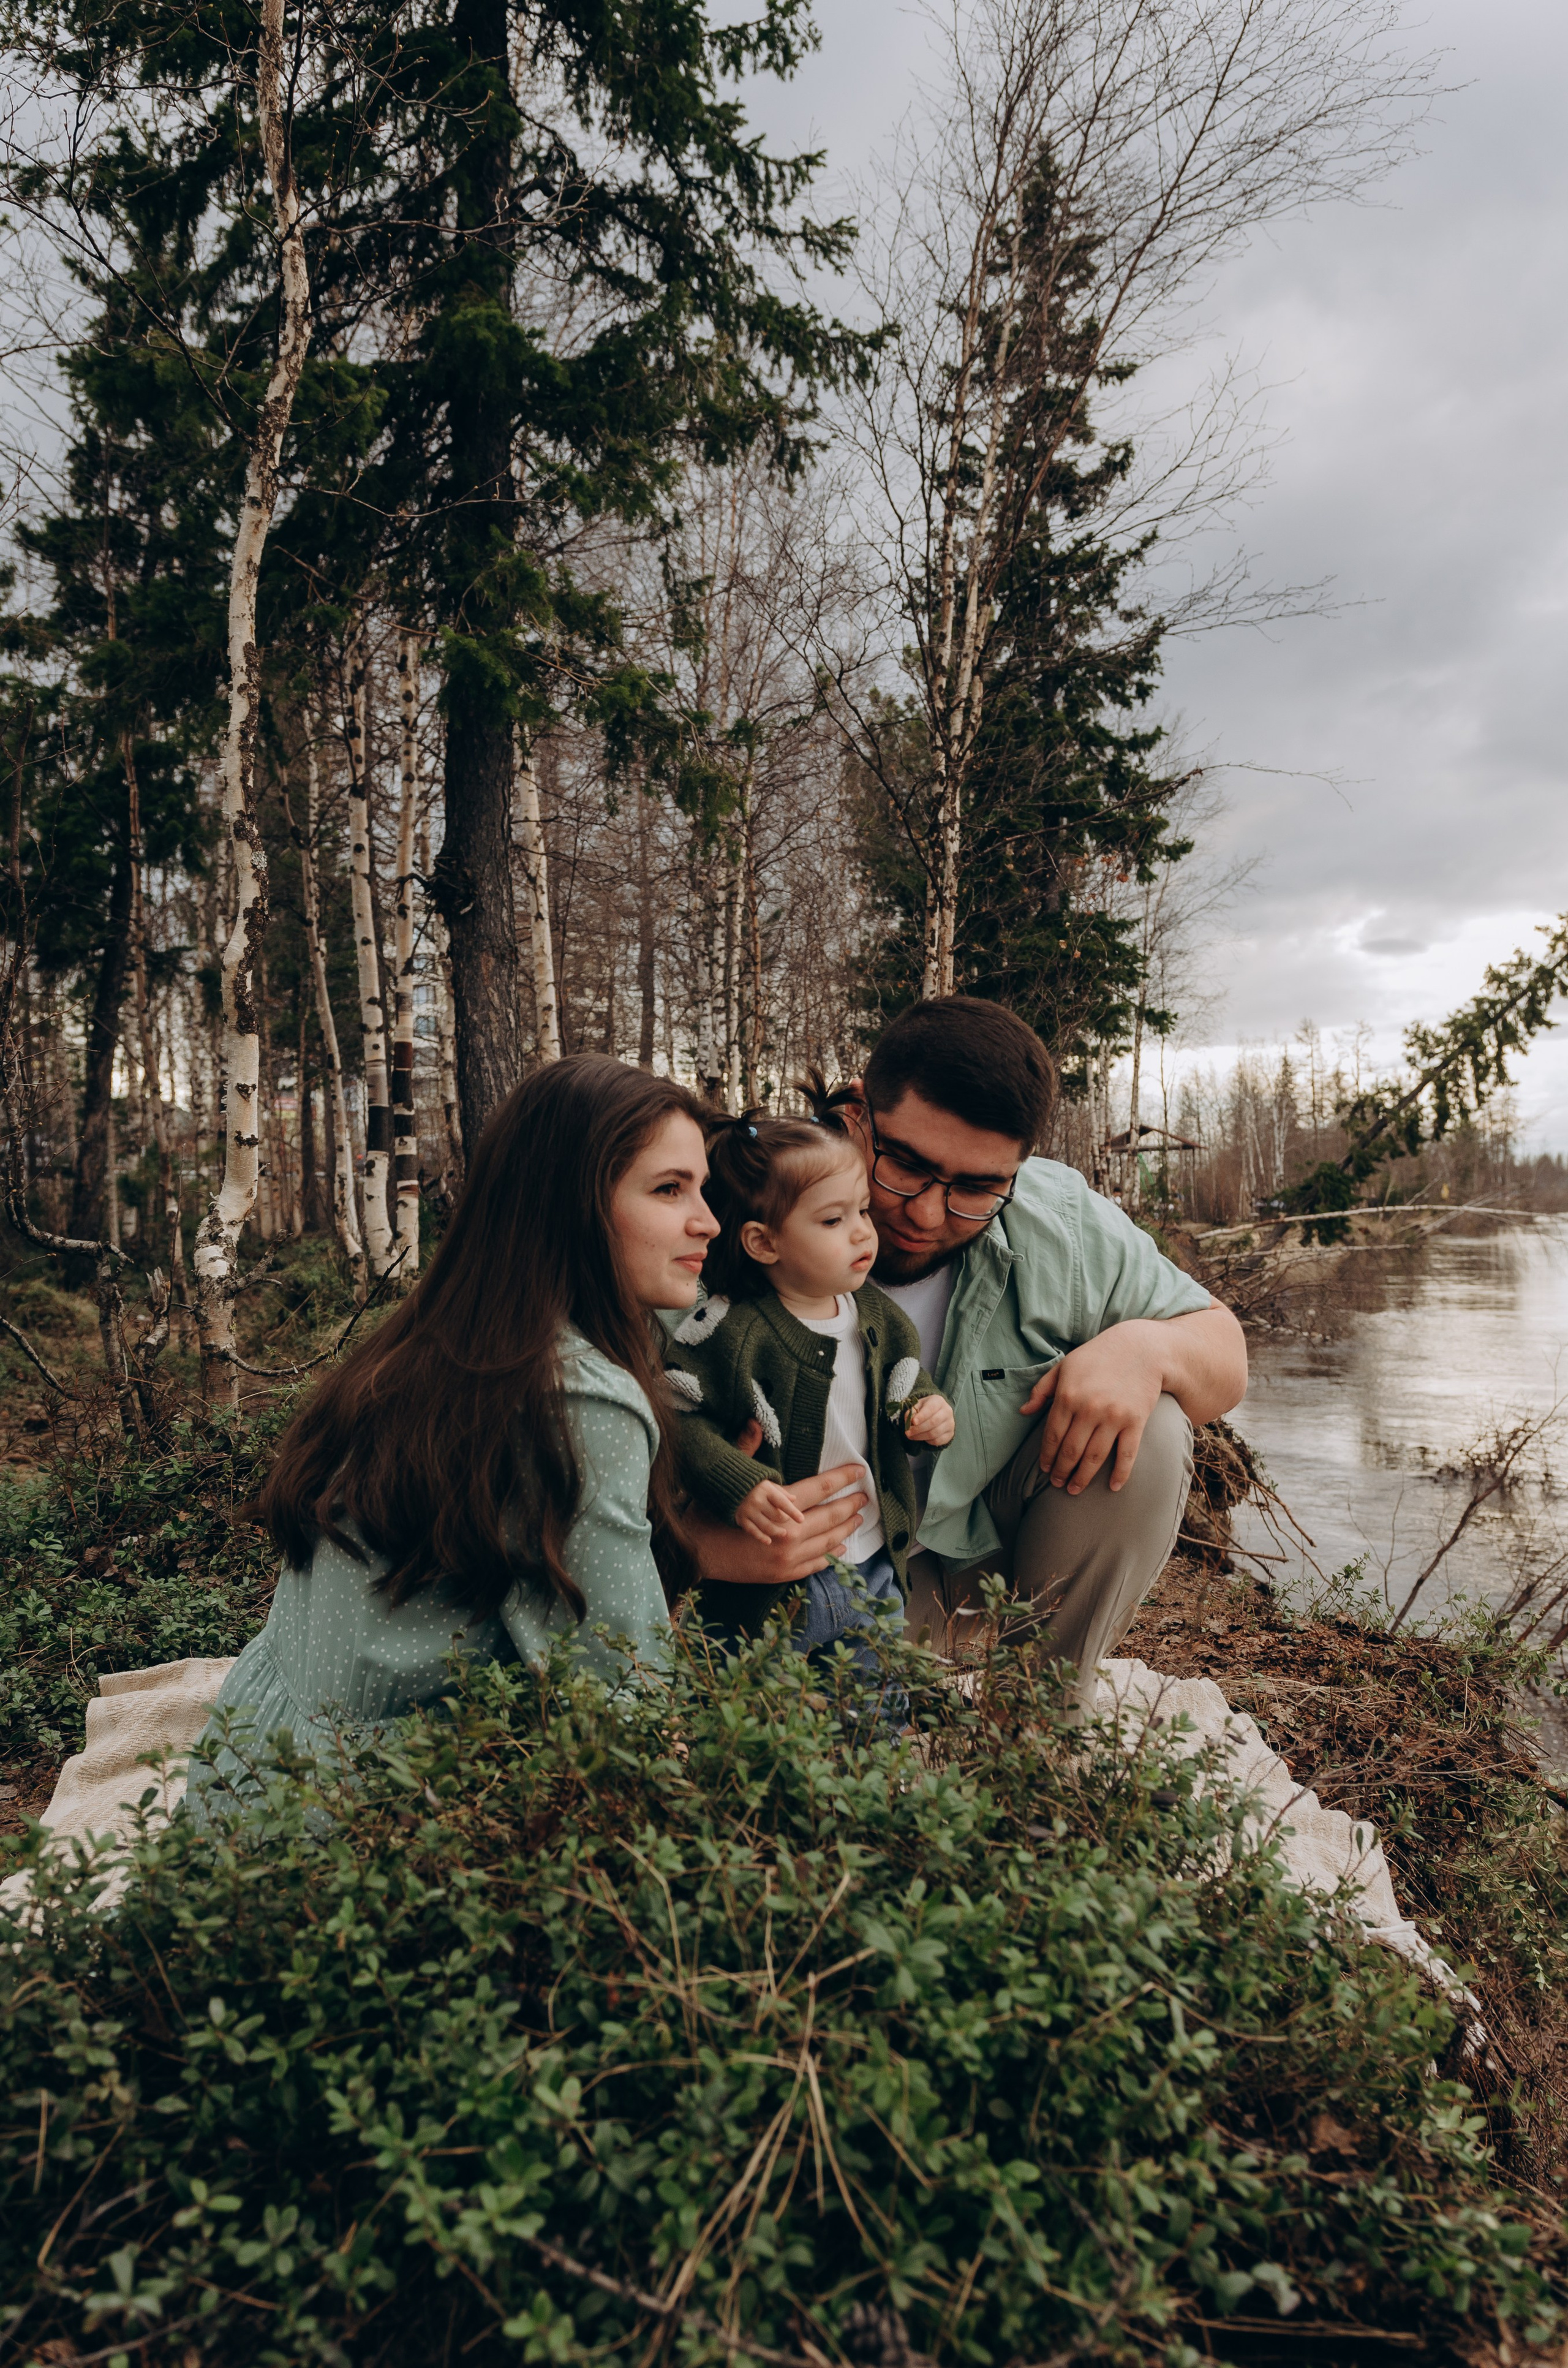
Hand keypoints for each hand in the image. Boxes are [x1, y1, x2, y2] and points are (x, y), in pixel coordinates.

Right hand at [688, 1463, 870, 1583]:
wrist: (695, 1555)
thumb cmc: (709, 1515)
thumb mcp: (729, 1483)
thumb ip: (746, 1451)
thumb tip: (755, 1422)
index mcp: (776, 1508)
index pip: (818, 1489)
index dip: (841, 1478)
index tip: (859, 1471)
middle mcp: (787, 1535)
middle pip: (829, 1517)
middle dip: (849, 1505)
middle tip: (864, 1498)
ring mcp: (786, 1557)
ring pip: (826, 1542)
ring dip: (844, 1530)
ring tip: (856, 1520)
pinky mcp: (782, 1574)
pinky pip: (814, 1564)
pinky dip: (829, 1557)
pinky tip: (839, 1550)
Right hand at [734, 1476, 805, 1543]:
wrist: (729, 1484)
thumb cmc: (754, 1484)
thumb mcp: (768, 1484)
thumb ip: (781, 1492)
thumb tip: (795, 1499)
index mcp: (766, 1490)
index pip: (783, 1503)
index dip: (793, 1512)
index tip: (801, 1520)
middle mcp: (757, 1501)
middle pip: (776, 1516)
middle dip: (784, 1520)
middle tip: (786, 1520)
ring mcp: (748, 1511)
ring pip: (767, 1526)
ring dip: (777, 1531)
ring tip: (783, 1533)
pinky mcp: (740, 1519)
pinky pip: (753, 1531)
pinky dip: (761, 1537)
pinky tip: (768, 1541)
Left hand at [904, 1393, 954, 1446]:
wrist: (938, 1413)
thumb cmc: (925, 1408)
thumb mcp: (918, 1405)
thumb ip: (912, 1411)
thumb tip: (909, 1420)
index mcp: (938, 1401)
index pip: (931, 1409)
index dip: (922, 1416)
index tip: (913, 1422)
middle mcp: (947, 1411)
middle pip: (933, 1422)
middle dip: (918, 1429)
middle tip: (907, 1432)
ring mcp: (950, 1423)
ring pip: (934, 1433)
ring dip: (920, 1436)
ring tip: (911, 1436)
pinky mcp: (950, 1434)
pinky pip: (937, 1441)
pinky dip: (928, 1441)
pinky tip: (922, 1437)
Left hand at [1019, 1326, 1165, 1495]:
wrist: (1140, 1347)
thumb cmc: (1097, 1357)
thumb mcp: (1065, 1366)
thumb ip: (1042, 1390)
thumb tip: (1023, 1412)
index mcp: (1068, 1396)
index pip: (1052, 1435)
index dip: (1047, 1456)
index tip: (1044, 1469)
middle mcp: (1089, 1409)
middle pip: (1070, 1451)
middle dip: (1061, 1471)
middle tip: (1057, 1484)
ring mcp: (1114, 1416)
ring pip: (1094, 1457)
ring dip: (1083, 1478)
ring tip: (1074, 1489)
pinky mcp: (1136, 1421)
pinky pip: (1127, 1454)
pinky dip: (1120, 1474)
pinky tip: (1113, 1487)